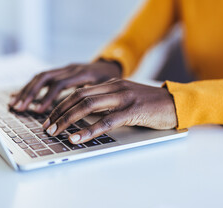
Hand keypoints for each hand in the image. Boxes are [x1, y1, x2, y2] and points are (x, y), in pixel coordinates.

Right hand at [9, 60, 121, 112]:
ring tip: (14, 104)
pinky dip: (31, 87)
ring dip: (27, 90)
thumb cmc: (111, 80)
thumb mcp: (106, 88)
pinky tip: (20, 96)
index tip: (39, 110)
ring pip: (41, 76)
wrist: (112, 65)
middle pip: (45, 77)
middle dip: (30, 93)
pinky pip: (43, 77)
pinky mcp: (61, 71)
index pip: (60, 84)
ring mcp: (65, 68)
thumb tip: (81, 112)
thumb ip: (93, 97)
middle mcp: (71, 68)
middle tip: (19, 107)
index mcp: (82, 73)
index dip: (48, 97)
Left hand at [42, 79, 176, 143]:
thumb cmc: (150, 104)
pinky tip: (77, 137)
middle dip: (58, 112)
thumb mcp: (126, 98)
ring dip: (67, 120)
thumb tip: (86, 113)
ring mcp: (123, 98)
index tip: (50, 117)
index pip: (79, 92)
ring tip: (55, 131)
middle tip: (46, 126)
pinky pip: (105, 121)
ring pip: (87, 106)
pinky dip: (88, 130)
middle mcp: (114, 88)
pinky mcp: (132, 111)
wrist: (176, 102)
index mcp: (111, 84)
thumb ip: (108, 102)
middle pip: (78, 97)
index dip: (61, 104)